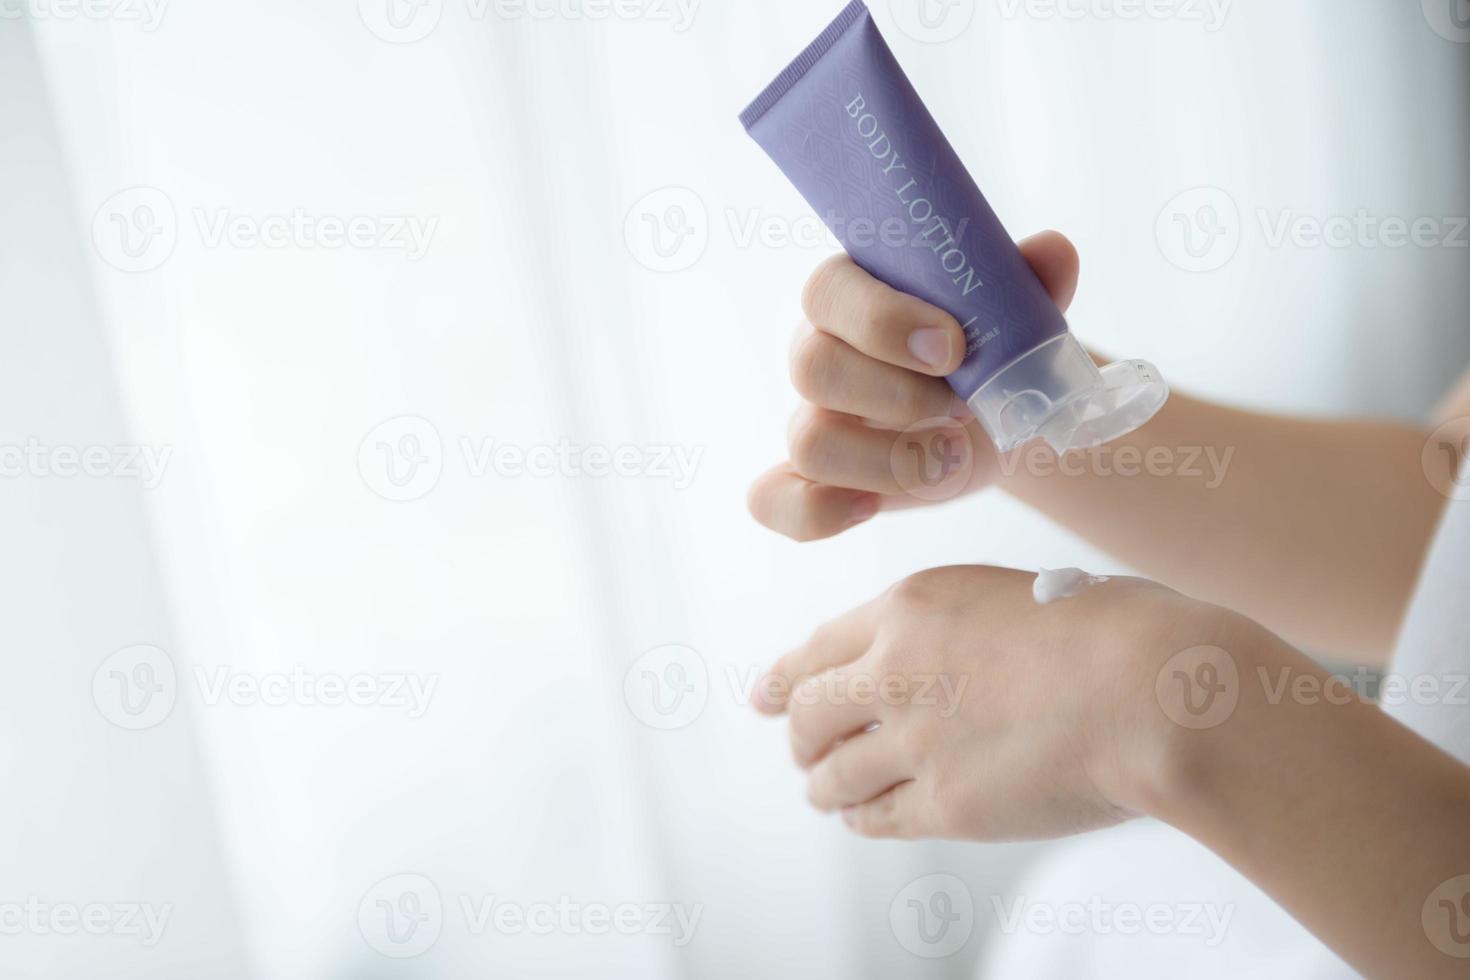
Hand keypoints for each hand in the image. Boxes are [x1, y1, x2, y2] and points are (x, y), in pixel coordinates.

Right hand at [747, 232, 1081, 541]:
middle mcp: (819, 353)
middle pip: (811, 368)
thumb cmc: (990, 350)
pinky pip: (775, 499)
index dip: (882, 320)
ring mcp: (811, 419)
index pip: (828, 291)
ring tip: (952, 462)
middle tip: (966, 409)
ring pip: (809, 441)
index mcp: (852, 295)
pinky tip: (869, 508)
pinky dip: (813, 511)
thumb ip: (1026, 284)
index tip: (954, 347)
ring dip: (885, 460)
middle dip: (894, 395)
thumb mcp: (1015, 314)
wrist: (1000, 414)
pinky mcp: (811, 480)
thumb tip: (1055, 252)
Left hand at [754, 564, 1244, 840]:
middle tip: (802, 749)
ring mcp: (914, 743)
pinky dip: (862, 819)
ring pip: (830, 775)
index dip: (782, 678)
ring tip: (826, 791)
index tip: (764, 696)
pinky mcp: (944, 805)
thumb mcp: (1009, 593)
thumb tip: (932, 656)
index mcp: (909, 608)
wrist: (1152, 688)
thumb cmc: (1111, 629)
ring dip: (823, 785)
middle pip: (805, 715)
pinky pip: (875, 818)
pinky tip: (866, 817)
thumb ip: (950, 625)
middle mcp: (894, 673)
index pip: (815, 649)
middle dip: (799, 735)